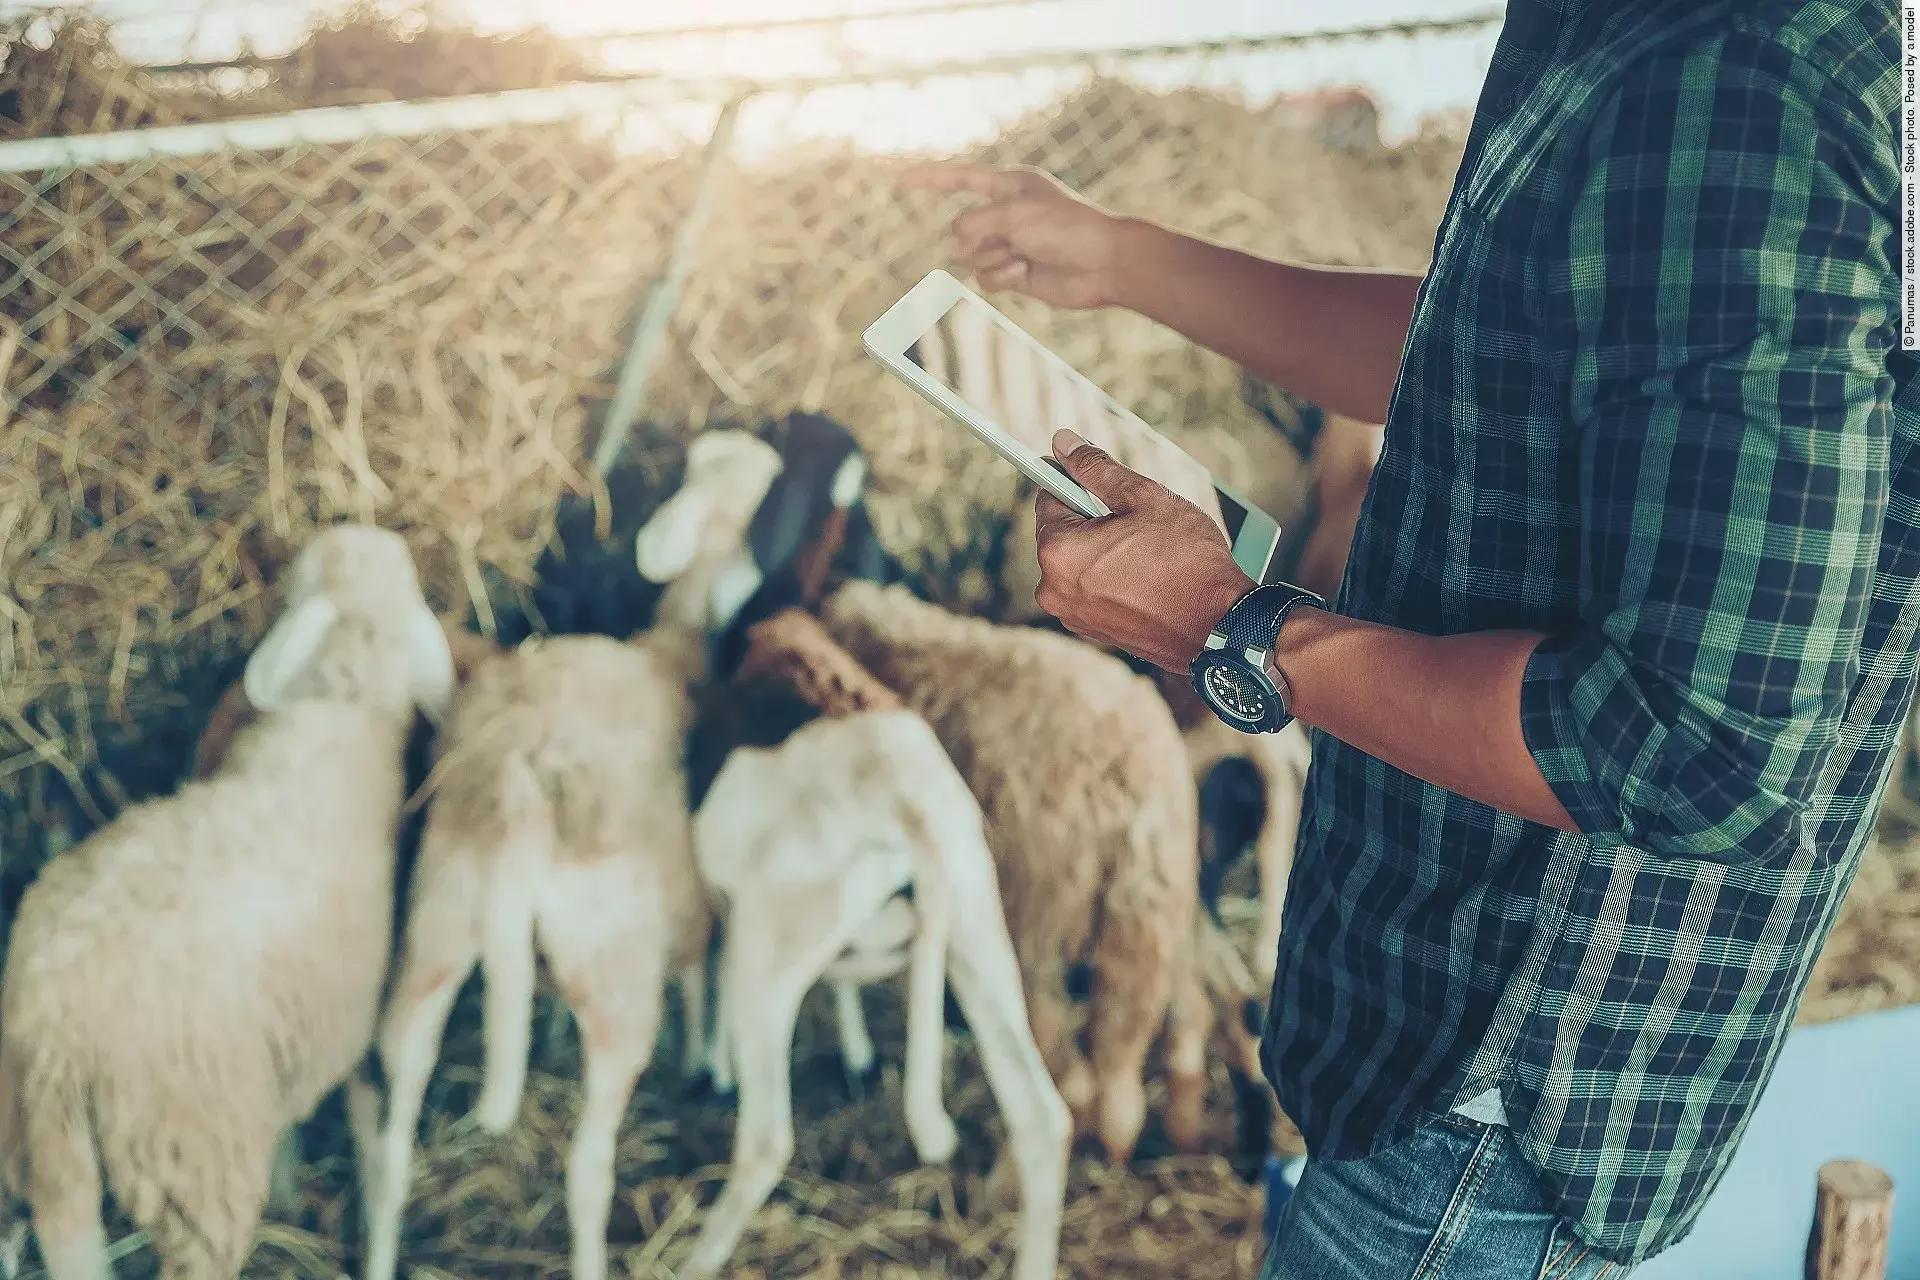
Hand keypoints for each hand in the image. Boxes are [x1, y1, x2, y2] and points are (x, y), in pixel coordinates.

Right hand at [897, 163, 1131, 309]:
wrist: (1103, 265)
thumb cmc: (1068, 229)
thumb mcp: (1015, 215)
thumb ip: (975, 223)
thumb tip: (956, 242)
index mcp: (1010, 186)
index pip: (960, 178)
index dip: (929, 179)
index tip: (899, 180)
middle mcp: (1008, 213)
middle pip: (962, 229)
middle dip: (978, 239)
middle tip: (1010, 241)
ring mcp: (1011, 244)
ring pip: (970, 257)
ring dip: (991, 259)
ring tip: (1022, 258)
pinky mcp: (1015, 273)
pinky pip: (985, 278)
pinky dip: (1000, 278)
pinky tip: (1024, 273)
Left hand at [1033, 430, 1254, 672]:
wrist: (1220, 626)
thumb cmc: (1187, 561)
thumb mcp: (1144, 498)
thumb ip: (1098, 469)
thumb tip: (1064, 444)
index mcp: (1058, 552)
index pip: (1049, 499)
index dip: (1074, 482)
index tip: (1093, 476)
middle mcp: (1054, 589)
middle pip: (1063, 534)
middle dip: (1093, 520)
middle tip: (1137, 521)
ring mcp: (1073, 616)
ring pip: (1080, 564)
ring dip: (1104, 551)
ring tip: (1147, 551)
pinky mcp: (1094, 633)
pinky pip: (1094, 591)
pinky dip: (1113, 579)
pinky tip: (1147, 576)